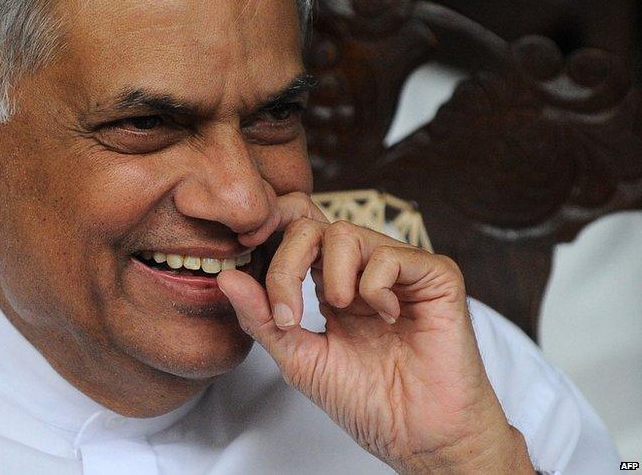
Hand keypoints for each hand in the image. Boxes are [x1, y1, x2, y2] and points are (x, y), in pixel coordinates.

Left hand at [217, 192, 534, 473]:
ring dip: (331, 275)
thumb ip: (263, 318)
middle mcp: (362, 269)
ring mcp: (399, 269)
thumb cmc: (368, 401)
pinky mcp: (435, 276)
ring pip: (345, 231)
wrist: (418, 435)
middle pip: (310, 224)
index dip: (267, 234)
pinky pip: (390, 255)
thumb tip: (225, 276)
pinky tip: (386, 317)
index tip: (243, 260)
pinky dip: (375, 285)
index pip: (294, 233)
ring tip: (341, 312)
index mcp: (329, 282)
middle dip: (287, 262)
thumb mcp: (299, 359)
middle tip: (287, 312)